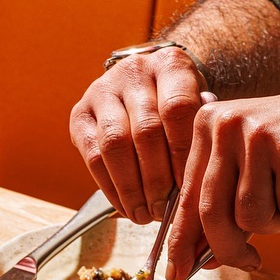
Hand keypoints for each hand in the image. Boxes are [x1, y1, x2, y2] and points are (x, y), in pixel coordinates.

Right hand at [69, 47, 208, 224]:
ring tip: (145, 215)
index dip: (181, 154)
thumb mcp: (200, 110)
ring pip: (115, 145)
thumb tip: (193, 189)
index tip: (188, 188)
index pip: (177, 109)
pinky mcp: (80, 113)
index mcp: (170, 65)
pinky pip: (92, 156)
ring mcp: (103, 90)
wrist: (151, 84)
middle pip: (145, 131)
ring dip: (131, 187)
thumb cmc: (184, 107)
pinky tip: (126, 207)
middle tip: (165, 210)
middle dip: (156, 179)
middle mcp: (134, 71)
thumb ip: (199, 138)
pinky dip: (110, 188)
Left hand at [165, 82, 279, 279]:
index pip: (187, 196)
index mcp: (207, 125)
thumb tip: (199, 257)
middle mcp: (225, 124)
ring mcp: (257, 132)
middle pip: (212, 213)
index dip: (181, 240)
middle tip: (250, 262)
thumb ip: (224, 205)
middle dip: (230, 249)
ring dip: (279, 219)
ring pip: (252, 217)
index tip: (176, 271)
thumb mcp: (254, 170)